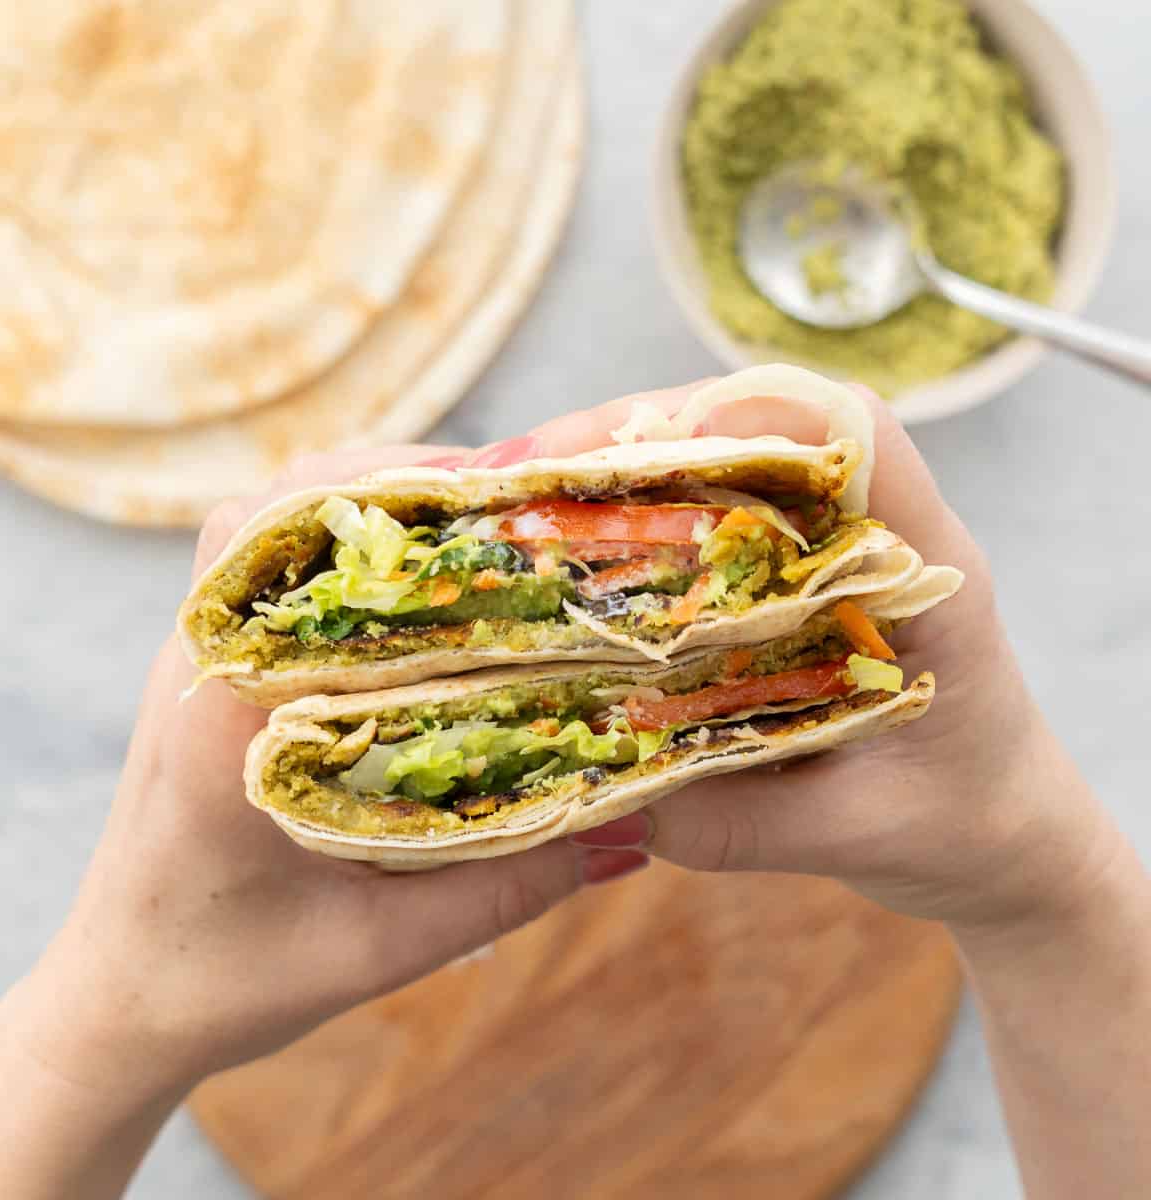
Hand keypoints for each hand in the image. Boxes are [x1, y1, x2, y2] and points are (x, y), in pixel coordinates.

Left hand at [20, 444, 648, 1106]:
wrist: (122, 999)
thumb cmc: (229, 982)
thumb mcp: (379, 951)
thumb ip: (505, 888)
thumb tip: (630, 825)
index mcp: (226, 719)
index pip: (296, 556)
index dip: (399, 504)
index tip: (498, 497)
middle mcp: (200, 665)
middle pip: (283, 509)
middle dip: (399, 485)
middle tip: (507, 502)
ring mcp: (195, 658)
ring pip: (270, 523)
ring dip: (369, 507)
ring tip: (471, 526)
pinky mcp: (208, 669)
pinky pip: (266, 565)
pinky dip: (341, 545)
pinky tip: (414, 580)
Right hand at [496, 382, 1125, 938]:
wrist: (1008, 841)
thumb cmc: (964, 829)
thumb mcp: (853, 835)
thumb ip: (737, 820)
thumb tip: (601, 792)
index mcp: (929, 572)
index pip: (853, 432)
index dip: (742, 415)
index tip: (632, 444)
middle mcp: (882, 538)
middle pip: (761, 431)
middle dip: (635, 435)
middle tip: (524, 470)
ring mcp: (836, 556)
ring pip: (724, 466)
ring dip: (621, 472)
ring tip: (523, 497)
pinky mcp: (796, 584)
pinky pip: (710, 524)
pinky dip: (634, 522)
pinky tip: (571, 550)